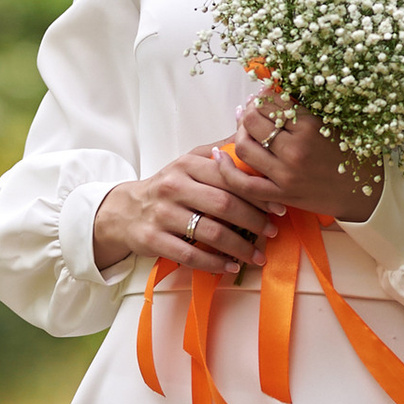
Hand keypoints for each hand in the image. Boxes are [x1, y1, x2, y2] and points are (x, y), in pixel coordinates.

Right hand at [90, 141, 274, 281]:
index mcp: (186, 165)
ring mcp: (162, 214)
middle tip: (273, 232)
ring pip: (210, 233)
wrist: (125, 210)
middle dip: (254, 221)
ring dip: (239, 247)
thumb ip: (218, 151)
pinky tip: (230, 267)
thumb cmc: (167, 187)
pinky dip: (214, 264)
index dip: (257, 194)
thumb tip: (250, 136)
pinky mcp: (153, 239)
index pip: (229, 177)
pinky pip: (190, 255)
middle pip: (223, 205)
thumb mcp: (188, 163)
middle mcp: (173, 187)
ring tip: (258, 256)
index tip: (278, 207)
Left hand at [226, 88, 381, 229]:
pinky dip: (226, 169)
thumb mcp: (332, 122)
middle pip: (253, 119)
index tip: (264, 94)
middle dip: (248, 110)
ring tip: (244, 127)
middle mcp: (296, 149)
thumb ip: (304, 107)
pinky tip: (219, 156)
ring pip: (245, 145)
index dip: (263, 94)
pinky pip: (244, 183)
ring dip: (239, 132)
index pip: (272, 100)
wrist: (366, 192)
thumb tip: (273, 85)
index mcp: (311, 126)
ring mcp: (286, 174)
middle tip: (251, 109)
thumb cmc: (350, 153)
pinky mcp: (281, 195)